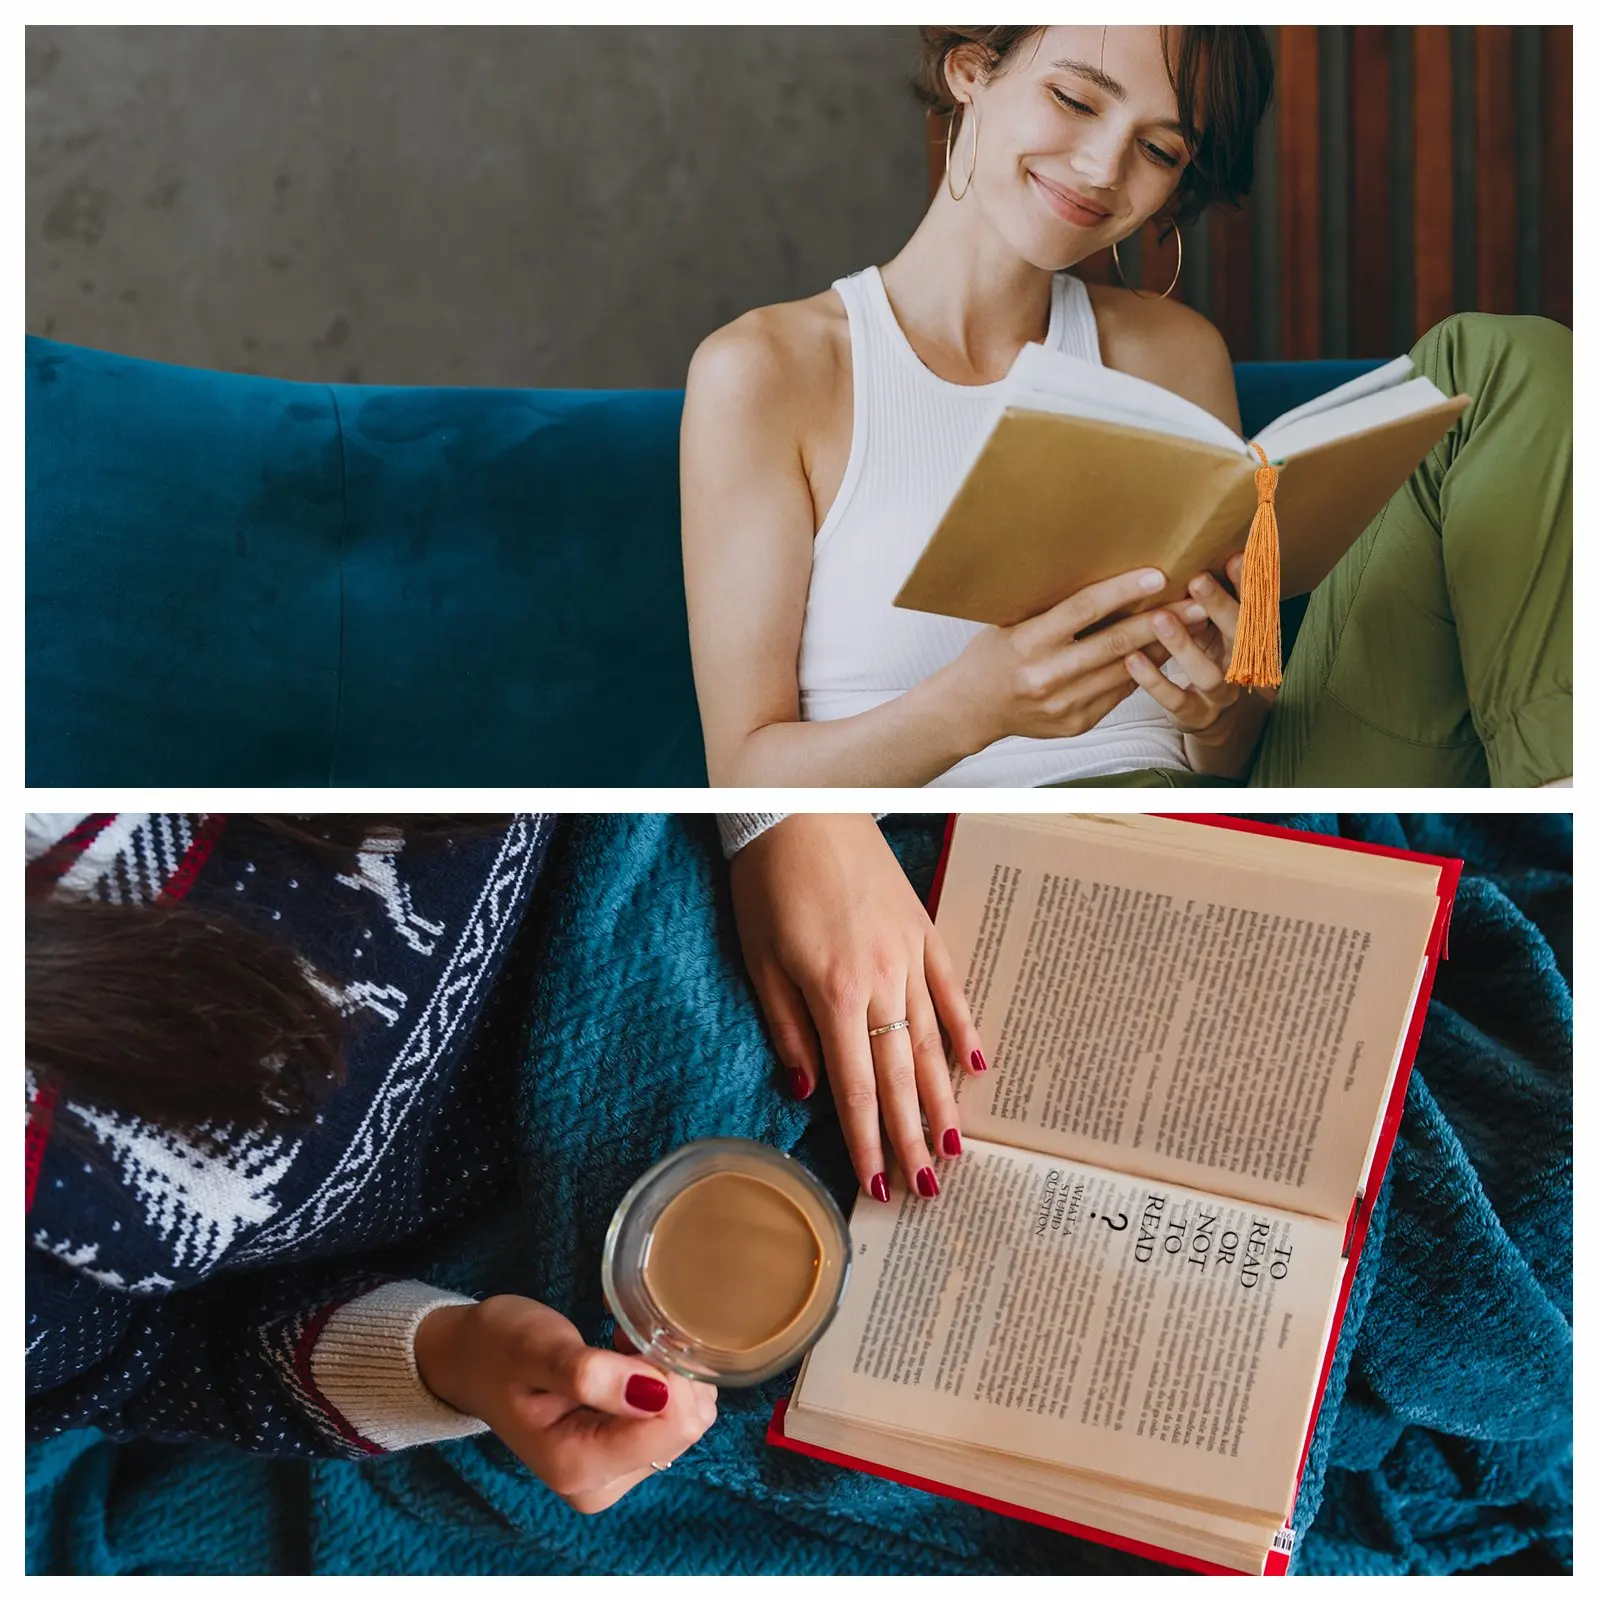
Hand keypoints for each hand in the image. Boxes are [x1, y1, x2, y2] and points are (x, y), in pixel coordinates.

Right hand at [413, 1295, 716, 1512]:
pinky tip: (625, 1363)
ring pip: (685, 1419)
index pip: (674, 1425)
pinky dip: (660, 1382)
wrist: (472, 1361)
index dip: (670, 1372)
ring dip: (664, 1373)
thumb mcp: (537, 1350)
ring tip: (618, 1349)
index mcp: (576, 1466)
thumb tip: (657, 1394)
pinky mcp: (622, 1460)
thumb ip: (591, 1375)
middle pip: (685, 1426)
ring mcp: (614, 1476)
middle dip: (668, 1372)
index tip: (631, 1338)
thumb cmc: (498, 1350)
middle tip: (622, 1339)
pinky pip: (672, 1418)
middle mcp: (600, 1485)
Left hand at [728, 814, 983, 1202]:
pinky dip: (965, 1029)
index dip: (867, 1140)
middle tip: (928, 1190)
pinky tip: (977, 1066)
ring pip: (931, 1042)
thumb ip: (788, 1028)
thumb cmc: (769, 882)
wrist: (802, 807)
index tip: (879, 1185)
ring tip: (956, 1149)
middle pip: (900, 1075)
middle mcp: (881, 980)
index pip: (856, 1086)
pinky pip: (951, 989)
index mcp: (834, 993)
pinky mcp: (924, 929)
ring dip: (942, 1099)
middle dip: (912, 1137)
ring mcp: (909, 954)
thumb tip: (810, 1089)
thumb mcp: (760, 958)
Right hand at [947, 567, 1210, 744]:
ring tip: (1190, 627)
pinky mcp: (1076, 722)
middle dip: (1160, 622)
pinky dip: (1141, 672)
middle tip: (1196, 604)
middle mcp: (1046, 675)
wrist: (972, 708)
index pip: (1082, 611)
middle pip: (1113, 643)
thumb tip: (1104, 577)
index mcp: (1027, 643)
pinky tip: (1161, 654)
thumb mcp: (1010, 623)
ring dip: (1161, 648)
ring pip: (1124, 671)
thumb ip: (1050, 608)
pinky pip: (1118, 693)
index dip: (1122, 592)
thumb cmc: (992, 656)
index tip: (1157, 577)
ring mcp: (1063, 704)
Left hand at [1121, 552, 1273, 739]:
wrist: (1212, 714)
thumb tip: (1192, 543)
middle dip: (1220, 606)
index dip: (1248, 581)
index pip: (1255, 603)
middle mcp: (1242, 662)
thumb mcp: (1212, 623)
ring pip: (1207, 672)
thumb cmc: (1206, 653)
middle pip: (1240, 634)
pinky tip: (1132, 658)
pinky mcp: (1195, 714)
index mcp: (1250, 632)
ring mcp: (1220, 692)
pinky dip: (1154, 679)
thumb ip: (1207, 596)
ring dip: (1183, 644)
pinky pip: (1176, 698)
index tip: (1233, 555)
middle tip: (1197, 580)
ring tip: (1159, 618)